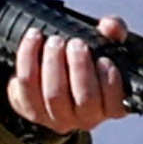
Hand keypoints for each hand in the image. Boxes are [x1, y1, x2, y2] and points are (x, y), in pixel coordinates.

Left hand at [9, 15, 132, 135]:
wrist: (52, 71)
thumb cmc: (87, 61)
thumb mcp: (106, 44)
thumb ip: (114, 32)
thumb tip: (109, 26)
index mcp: (110, 106)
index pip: (115, 104)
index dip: (109, 83)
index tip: (104, 60)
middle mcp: (86, 118)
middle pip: (85, 99)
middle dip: (80, 68)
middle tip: (76, 44)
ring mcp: (57, 117)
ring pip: (54, 95)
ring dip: (54, 64)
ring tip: (55, 41)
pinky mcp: (31, 110)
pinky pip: (27, 87)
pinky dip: (28, 59)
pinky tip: (34, 38)